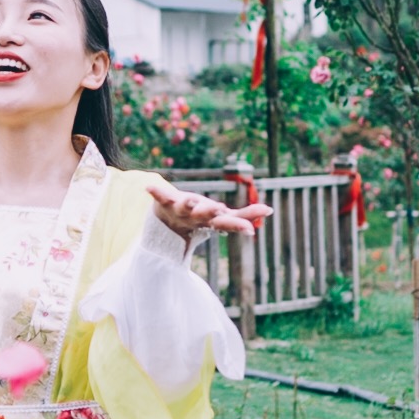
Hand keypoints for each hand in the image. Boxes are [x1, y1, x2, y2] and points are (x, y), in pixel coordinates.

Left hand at [143, 175, 269, 240]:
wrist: (168, 227)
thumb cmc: (200, 220)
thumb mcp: (222, 218)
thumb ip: (246, 215)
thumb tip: (270, 210)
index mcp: (211, 221)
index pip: (228, 224)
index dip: (239, 226)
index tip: (251, 231)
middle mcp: (196, 217)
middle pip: (205, 214)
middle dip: (212, 211)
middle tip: (219, 209)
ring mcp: (180, 210)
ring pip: (185, 207)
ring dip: (188, 204)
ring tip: (191, 201)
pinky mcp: (166, 202)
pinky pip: (161, 196)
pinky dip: (155, 192)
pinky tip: (148, 187)